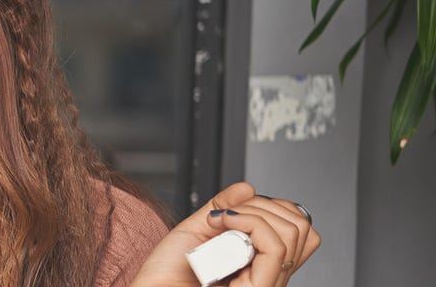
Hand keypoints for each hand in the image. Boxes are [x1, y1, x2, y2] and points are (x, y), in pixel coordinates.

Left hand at [129, 182, 320, 286]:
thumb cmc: (164, 276)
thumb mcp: (195, 231)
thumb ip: (222, 208)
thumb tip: (248, 188)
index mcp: (259, 263)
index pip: (298, 230)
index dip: (274, 206)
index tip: (236, 208)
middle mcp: (268, 274)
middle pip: (302, 227)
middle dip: (265, 205)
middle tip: (228, 214)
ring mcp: (266, 282)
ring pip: (292, 233)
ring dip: (254, 212)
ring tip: (221, 220)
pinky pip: (274, 248)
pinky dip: (251, 223)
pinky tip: (223, 223)